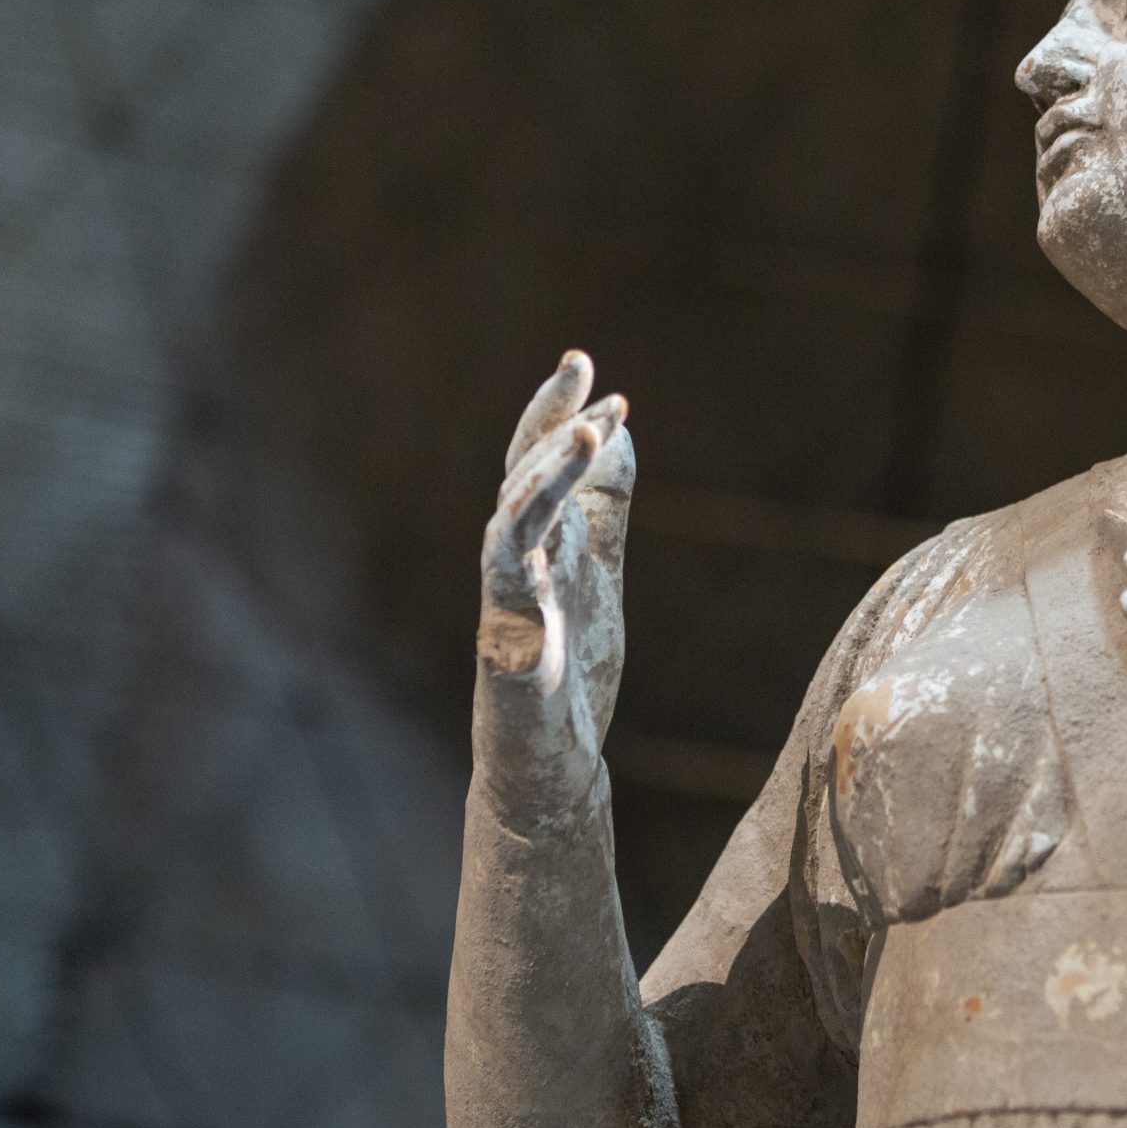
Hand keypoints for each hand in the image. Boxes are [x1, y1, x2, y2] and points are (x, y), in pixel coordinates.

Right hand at [477, 352, 633, 796]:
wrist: (550, 757)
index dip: (561, 414)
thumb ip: (603, 506)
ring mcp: (507, 603)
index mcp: (543, 540)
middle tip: (583, 370)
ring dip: (546, 477)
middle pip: (524, 476)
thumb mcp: (599, 566)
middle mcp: (518, 561)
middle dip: (550, 421)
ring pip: (513, 524)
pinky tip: (545, 523)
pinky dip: (523, 557)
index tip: (591, 372)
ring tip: (585, 435)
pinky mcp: (508, 653)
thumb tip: (619, 432)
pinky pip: (508, 598)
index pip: (541, 462)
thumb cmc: (567, 661)